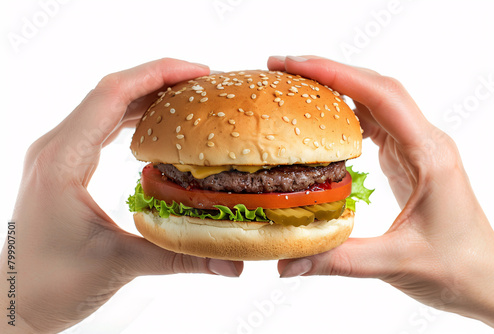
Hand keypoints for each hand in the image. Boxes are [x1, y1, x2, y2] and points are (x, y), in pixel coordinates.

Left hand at [0, 58, 242, 333]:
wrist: (16, 302)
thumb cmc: (51, 284)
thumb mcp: (119, 264)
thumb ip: (181, 258)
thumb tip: (233, 262)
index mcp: (62, 159)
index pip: (112, 94)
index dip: (158, 74)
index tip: (199, 72)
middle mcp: (56, 147)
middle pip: (111, 92)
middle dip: (159, 80)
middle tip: (203, 84)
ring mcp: (58, 154)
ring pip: (106, 106)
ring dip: (147, 96)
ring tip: (187, 98)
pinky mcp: (65, 165)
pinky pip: (101, 126)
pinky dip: (133, 117)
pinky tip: (157, 125)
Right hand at [268, 55, 493, 329]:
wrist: (486, 277)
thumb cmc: (456, 268)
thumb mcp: (395, 262)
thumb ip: (337, 259)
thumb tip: (284, 262)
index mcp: (429, 155)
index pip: (382, 97)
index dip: (337, 75)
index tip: (296, 67)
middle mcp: (424, 142)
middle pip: (376, 87)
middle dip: (328, 72)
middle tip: (282, 68)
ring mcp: (416, 147)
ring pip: (374, 101)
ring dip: (336, 88)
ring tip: (295, 86)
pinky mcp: (406, 158)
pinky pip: (373, 123)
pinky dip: (345, 113)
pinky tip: (321, 120)